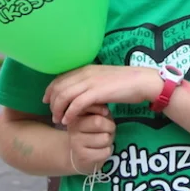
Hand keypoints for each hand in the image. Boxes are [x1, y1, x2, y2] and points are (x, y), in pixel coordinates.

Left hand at [44, 65, 162, 125]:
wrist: (142, 82)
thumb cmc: (126, 82)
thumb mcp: (104, 78)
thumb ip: (91, 82)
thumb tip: (82, 91)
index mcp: (86, 68)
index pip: (60, 78)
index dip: (50, 90)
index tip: (46, 101)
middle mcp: (85, 73)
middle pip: (58, 88)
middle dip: (52, 103)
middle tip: (52, 115)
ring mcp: (90, 82)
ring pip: (64, 96)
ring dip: (58, 110)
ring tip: (59, 121)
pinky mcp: (97, 92)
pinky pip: (76, 104)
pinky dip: (69, 114)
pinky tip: (68, 122)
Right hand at [67, 105, 115, 173]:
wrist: (79, 153)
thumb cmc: (93, 130)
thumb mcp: (96, 114)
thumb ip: (99, 108)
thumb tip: (104, 111)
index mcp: (75, 115)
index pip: (95, 113)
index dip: (106, 117)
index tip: (104, 119)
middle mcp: (72, 129)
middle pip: (99, 123)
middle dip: (109, 128)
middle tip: (106, 131)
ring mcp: (76, 144)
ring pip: (105, 138)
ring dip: (109, 140)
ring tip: (101, 140)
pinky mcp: (82, 157)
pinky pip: (106, 152)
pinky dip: (107, 151)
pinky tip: (99, 150)